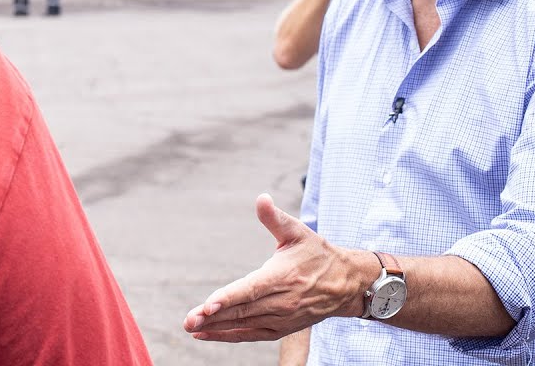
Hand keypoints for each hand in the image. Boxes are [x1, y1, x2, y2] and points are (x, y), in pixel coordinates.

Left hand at [183, 194, 361, 341]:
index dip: (228, 298)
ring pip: (244, 325)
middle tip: (188, 321)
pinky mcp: (281, 328)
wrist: (346, 284)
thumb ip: (275, 218)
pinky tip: (207, 334)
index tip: (208, 305)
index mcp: (282, 276)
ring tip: (191, 327)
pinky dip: (229, 336)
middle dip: (213, 316)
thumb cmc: (318, 254)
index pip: (250, 289)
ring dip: (216, 328)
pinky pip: (251, 335)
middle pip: (242, 311)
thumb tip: (261, 198)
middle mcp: (281, 301)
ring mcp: (281, 318)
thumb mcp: (298, 231)